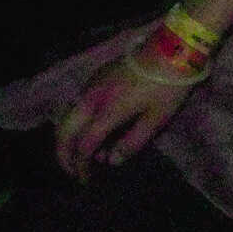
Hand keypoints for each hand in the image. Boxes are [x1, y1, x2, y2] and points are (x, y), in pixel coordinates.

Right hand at [53, 56, 193, 178]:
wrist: (169, 50)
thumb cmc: (167, 87)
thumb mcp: (155, 120)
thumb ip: (132, 142)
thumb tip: (111, 161)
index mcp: (106, 112)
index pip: (84, 146)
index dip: (82, 166)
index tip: (86, 181)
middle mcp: (90, 98)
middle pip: (64, 131)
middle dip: (63, 154)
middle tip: (73, 172)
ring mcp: (90, 86)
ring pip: (67, 117)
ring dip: (70, 138)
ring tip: (88, 155)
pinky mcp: (95, 78)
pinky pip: (77, 105)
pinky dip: (78, 123)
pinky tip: (95, 132)